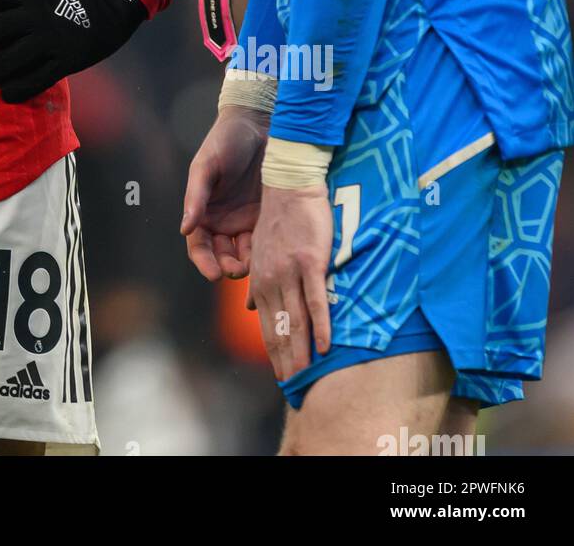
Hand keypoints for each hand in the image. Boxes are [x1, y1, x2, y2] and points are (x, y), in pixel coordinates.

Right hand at [181, 106, 268, 280]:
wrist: (259, 123)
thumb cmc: (225, 140)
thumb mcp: (206, 166)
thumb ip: (195, 197)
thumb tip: (184, 228)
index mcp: (204, 212)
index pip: (199, 247)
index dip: (204, 262)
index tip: (214, 274)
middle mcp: (224, 221)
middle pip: (223, 257)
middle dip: (229, 268)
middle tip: (239, 271)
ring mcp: (247, 221)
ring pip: (247, 254)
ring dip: (250, 264)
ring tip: (258, 266)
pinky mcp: (270, 216)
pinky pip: (269, 241)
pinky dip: (270, 252)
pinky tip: (276, 254)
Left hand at [246, 182, 333, 380]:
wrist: (288, 185)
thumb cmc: (278, 219)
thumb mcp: (259, 251)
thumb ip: (255, 282)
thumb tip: (249, 309)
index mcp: (258, 279)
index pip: (265, 325)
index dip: (272, 352)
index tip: (281, 376)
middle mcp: (270, 279)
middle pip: (278, 328)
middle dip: (285, 359)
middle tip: (293, 387)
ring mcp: (290, 270)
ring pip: (294, 318)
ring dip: (300, 350)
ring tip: (305, 376)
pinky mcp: (310, 261)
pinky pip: (315, 298)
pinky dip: (319, 323)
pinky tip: (324, 345)